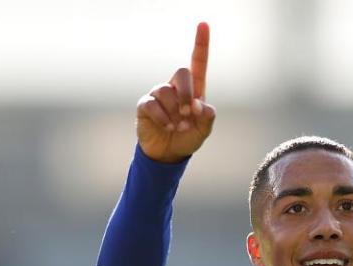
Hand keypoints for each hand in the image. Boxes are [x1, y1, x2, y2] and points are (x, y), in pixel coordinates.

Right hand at [136, 22, 216, 163]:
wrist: (168, 153)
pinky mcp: (145, 105)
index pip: (198, 62)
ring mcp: (159, 94)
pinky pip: (153, 104)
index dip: (201, 43)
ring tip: (178, 126)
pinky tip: (168, 126)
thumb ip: (207, 116)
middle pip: (182, 72)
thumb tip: (199, 105)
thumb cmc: (187, 137)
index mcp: (194, 89)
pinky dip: (163, 118)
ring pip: (166, 90)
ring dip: (175, 111)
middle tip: (189, 114)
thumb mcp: (204, 129)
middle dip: (187, 93)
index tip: (203, 24)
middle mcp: (175, 87)